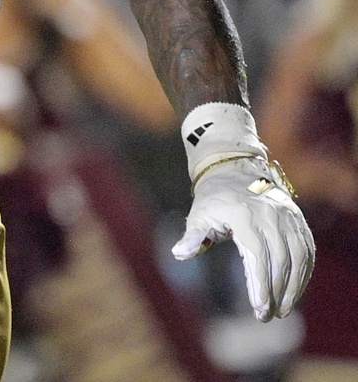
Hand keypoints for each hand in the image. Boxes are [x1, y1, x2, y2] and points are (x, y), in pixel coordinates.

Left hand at [172, 157, 314, 320]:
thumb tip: (179, 253)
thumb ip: (193, 236)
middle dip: (276, 291)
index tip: (259, 306)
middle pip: (280, 259)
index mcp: (243, 214)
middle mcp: (269, 214)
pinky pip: (307, 250)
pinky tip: (295, 291)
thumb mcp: (199, 214)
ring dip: (294, 286)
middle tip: (268, 315)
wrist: (236, 170)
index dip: (260, 282)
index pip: (257, 253)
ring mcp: (287, 216)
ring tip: (283, 309)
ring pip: (298, 256)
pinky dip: (304, 273)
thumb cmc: (214, 198)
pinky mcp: (298, 220)